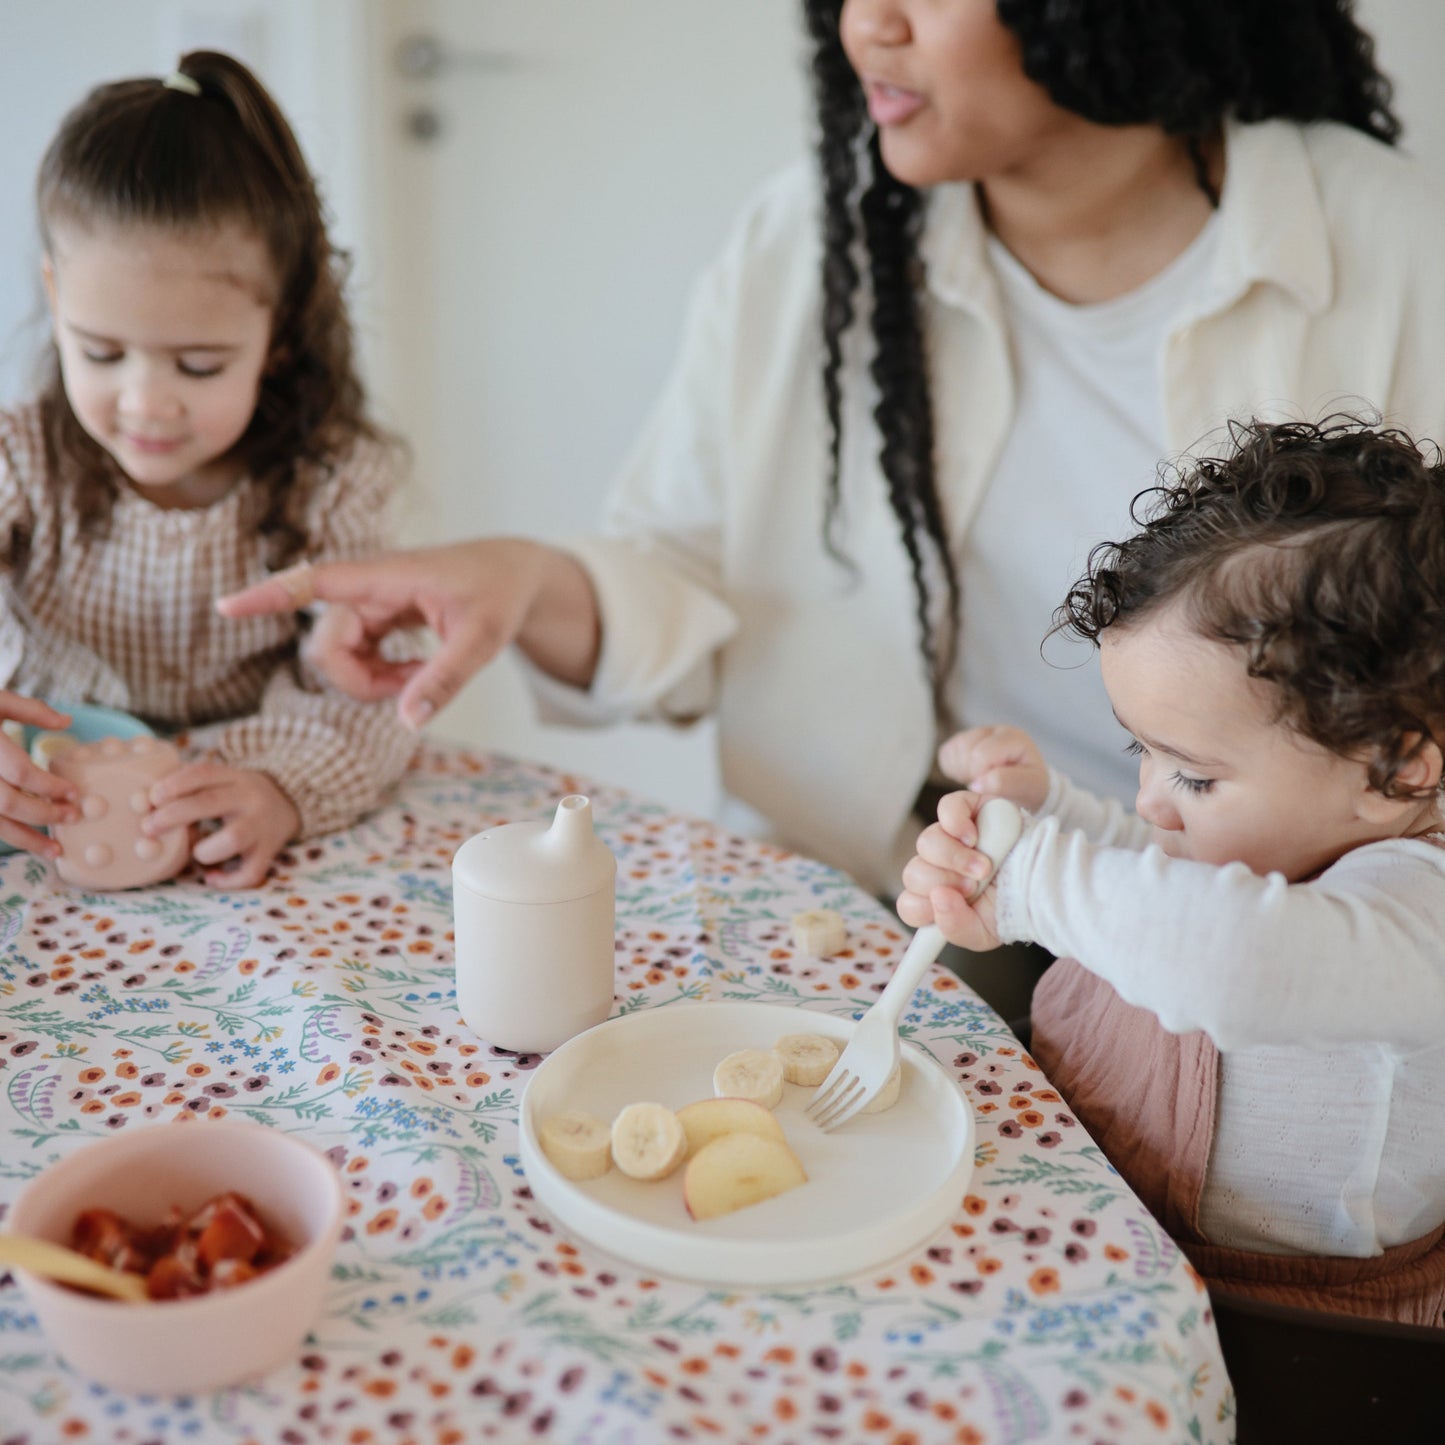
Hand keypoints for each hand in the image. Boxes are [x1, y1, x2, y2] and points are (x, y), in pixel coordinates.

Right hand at [0, 693, 78, 855]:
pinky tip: (25, 842)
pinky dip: (5, 836)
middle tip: (72, 817)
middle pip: (9, 803)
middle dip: (44, 814)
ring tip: (55, 852)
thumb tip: (67, 721)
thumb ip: (30, 710)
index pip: (22, 772)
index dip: (50, 786)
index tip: (74, 793)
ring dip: (25, 840)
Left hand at [144, 761, 299, 888]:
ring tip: (196, 853)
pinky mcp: (269, 851)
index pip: (204, 774)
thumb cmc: (238, 795)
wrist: (288, 803)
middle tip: (148, 828)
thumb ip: (192, 788)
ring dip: (205, 850)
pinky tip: (212, 877)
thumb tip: (147, 807)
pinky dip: (228, 880)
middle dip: (175, 815)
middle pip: (211, 803)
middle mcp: (250, 799)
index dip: (175, 784)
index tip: (153, 797)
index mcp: (235, 778)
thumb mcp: (222, 780)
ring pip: (233, 838)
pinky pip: (250, 871)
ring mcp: (261, 826)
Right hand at [216, 539, 599, 730]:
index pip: (314, 581)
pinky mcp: (374, 621)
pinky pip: (356, 660)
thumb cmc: (498, 594)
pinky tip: (417, 671)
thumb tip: (408, 722)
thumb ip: (446, 679)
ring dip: (373, 681)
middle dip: (359, 681)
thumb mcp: (483, 640)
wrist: (511, 575)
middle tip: (416, 685)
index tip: (225, 608)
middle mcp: (366, 589)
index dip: (268, 595)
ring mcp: (367, 607)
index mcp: (385, 577)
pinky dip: (382, 677)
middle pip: (326, 647)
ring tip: (423, 675)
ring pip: (338, 659)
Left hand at [897, 790, 1004, 950]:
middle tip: (974, 887)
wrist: (1047, 884)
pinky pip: (947, 808)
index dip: (922, 908)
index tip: (948, 908)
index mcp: (938, 896)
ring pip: (927, 843)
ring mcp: (952, 836)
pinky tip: (973, 838)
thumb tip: (938, 898)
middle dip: (944, 883)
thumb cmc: (1013, 906)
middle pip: (914, 873)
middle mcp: (939, 866)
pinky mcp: (969, 808)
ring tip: (984, 869)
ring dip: (954, 859)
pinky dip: (955, 823)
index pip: (909, 904)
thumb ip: (954, 927)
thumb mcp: (982, 932)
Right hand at [937, 725, 1048, 809]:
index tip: (988, 789)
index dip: (979, 775)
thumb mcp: (1028, 789)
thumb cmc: (1027, 787)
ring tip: (979, 781)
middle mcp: (996, 730)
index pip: (983, 753)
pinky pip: (946, 753)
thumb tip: (976, 783)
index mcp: (1015, 739)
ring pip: (955, 749)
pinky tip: (970, 776)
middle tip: (984, 786)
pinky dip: (953, 769)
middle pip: (966, 749)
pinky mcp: (963, 739)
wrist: (1023, 785)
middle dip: (971, 773)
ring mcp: (979, 732)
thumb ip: (1005, 784)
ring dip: (962, 771)